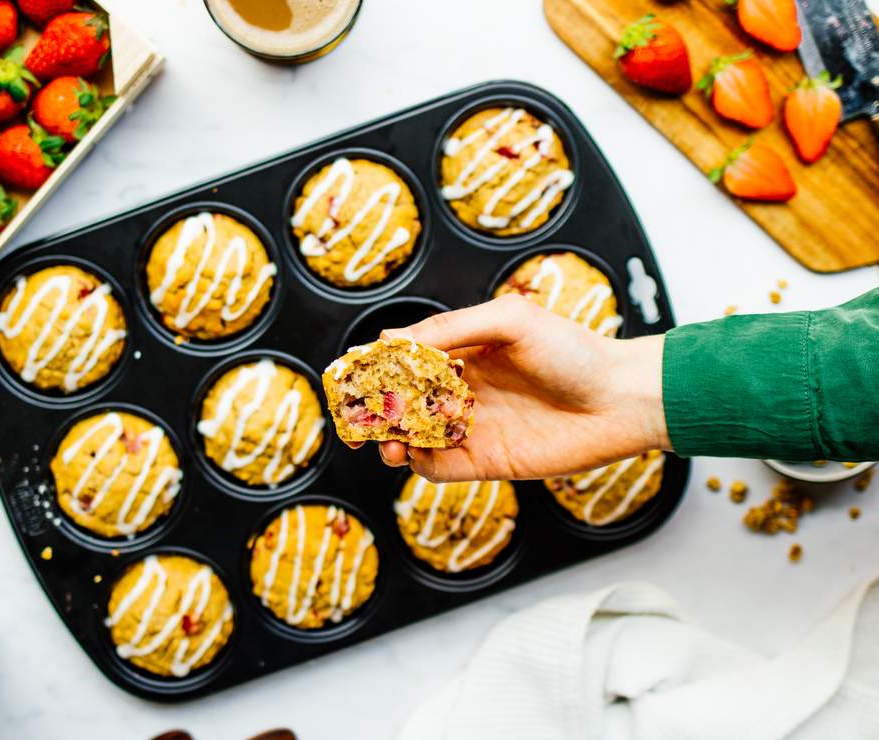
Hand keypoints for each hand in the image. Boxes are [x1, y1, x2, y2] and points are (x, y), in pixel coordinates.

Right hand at [357, 293, 670, 481]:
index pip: (408, 361)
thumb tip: (391, 337)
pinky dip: (419, 465)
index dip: (377, 369)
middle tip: (355, 419)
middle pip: (403, 404)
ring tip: (383, 444)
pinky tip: (412, 457)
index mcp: (466, 354)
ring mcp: (474, 428)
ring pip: (415, 439)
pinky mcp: (487, 462)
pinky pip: (440, 468)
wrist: (622, 401)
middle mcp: (465, 392)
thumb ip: (451, 329)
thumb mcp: (509, 321)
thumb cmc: (574, 352)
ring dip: (391, 442)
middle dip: (375, 412)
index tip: (350, 375)